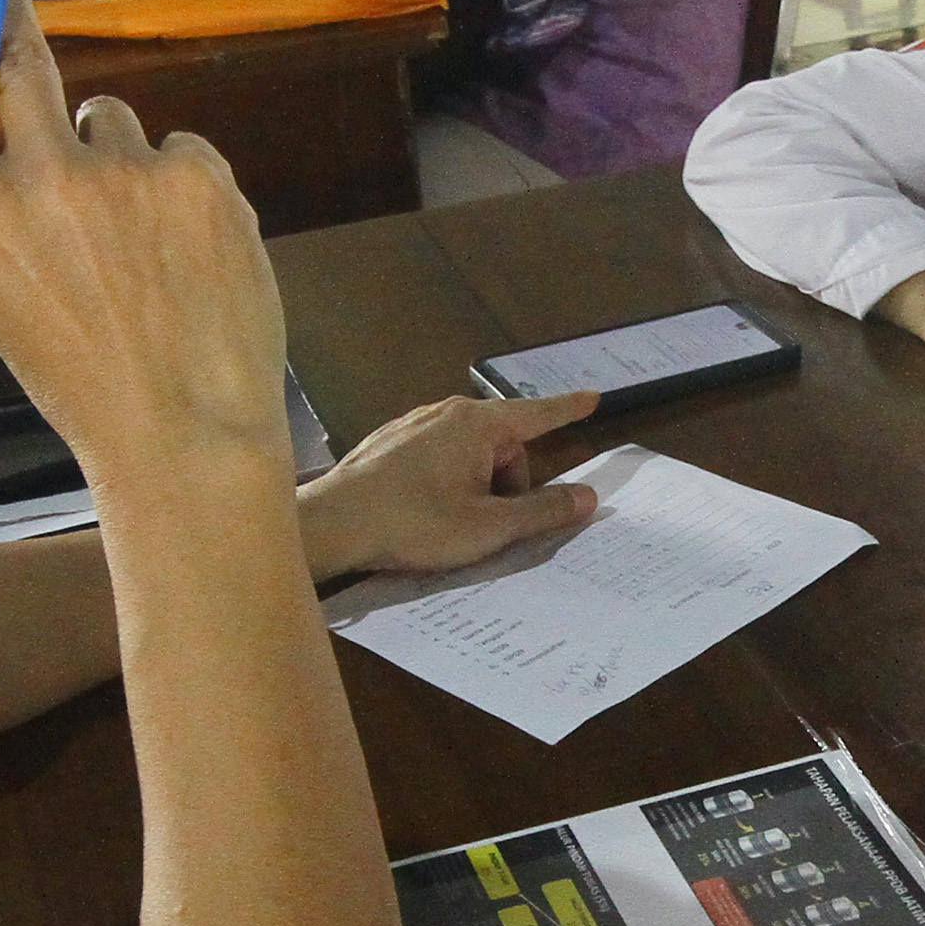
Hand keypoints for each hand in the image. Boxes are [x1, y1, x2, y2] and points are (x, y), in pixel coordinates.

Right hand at [0, 6, 289, 495]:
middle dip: (15, 42)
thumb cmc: (87, 386)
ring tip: (141, 242)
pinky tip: (189, 252)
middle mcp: (47, 176)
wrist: (186, 434)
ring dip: (116, 159)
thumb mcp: (3, 307)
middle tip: (17, 16)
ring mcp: (130, 170)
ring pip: (111, 121)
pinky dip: (180, 189)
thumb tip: (0, 160)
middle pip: (22, 64)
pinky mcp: (201, 175)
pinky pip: (179, 152)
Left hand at [297, 390, 602, 582]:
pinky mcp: (388, 443)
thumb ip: (542, 512)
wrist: (331, 525)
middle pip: (502, 446)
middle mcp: (446, 413)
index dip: (567, 409)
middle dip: (507, 485)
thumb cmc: (413, 524)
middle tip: (488, 527)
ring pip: (468, 455)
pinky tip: (423, 515)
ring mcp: (413, 425)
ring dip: (475, 488)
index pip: (537, 413)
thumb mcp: (488, 528)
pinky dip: (444, 484)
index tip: (593, 398)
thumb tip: (588, 496)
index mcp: (477, 425)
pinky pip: (436, 458)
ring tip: (450, 525)